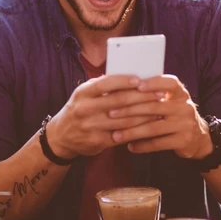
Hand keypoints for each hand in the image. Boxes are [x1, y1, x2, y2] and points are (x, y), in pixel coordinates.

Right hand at [45, 75, 164, 157]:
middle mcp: (85, 109)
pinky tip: (149, 125)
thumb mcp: (84, 95)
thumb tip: (132, 77)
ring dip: (145, 114)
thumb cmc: (79, 109)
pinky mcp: (98, 141)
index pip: (105, 83)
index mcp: (82, 93)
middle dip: (142, 97)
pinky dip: (138, 130)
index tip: (141, 80)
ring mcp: (91, 126)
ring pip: (124, 119)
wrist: (61, 136)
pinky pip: (122, 135)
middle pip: (119, 101)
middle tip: (160, 94)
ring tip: (160, 109)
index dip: (124, 81)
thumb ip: (102, 87)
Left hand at [110, 75, 212, 158]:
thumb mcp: (171, 101)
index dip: (153, 83)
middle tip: (111, 113)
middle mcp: (185, 107)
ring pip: (153, 127)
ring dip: (132, 132)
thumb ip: (153, 95)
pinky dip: (142, 145)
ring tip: (116, 135)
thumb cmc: (174, 115)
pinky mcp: (183, 141)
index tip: (136, 85)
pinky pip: (158, 143)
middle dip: (129, 110)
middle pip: (154, 107)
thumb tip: (122, 87)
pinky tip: (130, 146)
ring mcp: (185, 124)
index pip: (169, 83)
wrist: (198, 137)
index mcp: (180, 93)